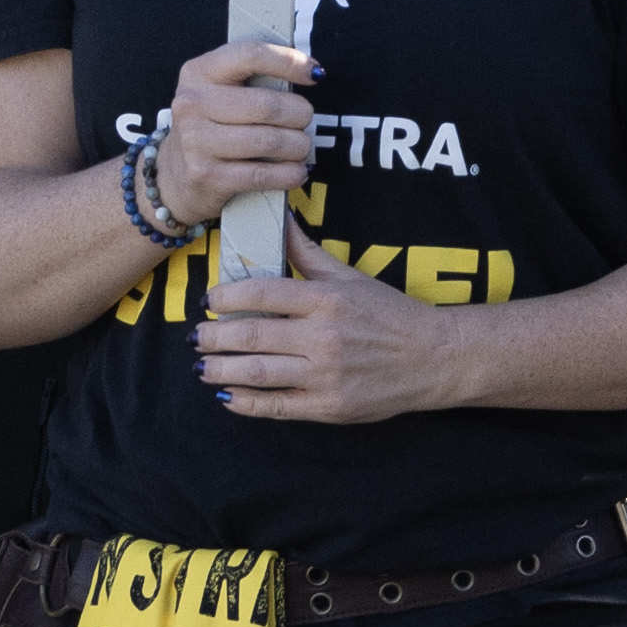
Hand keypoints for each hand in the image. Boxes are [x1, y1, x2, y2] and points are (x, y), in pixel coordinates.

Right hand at [152, 41, 318, 230]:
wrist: (176, 174)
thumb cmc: (211, 124)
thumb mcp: (220, 90)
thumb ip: (256, 77)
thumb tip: (311, 71)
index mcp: (199, 72)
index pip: (250, 55)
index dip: (288, 61)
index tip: (314, 72)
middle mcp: (192, 104)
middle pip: (266, 105)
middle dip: (300, 113)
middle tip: (305, 119)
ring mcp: (196, 142)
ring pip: (269, 141)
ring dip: (298, 145)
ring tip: (301, 146)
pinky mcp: (207, 176)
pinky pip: (262, 174)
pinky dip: (289, 173)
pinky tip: (296, 170)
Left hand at [196, 248, 449, 423]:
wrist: (432, 358)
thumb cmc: (389, 313)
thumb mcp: (349, 276)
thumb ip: (308, 253)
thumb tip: (279, 220)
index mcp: (326, 300)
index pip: (262, 293)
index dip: (227, 297)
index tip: (209, 301)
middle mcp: (323, 337)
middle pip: (252, 335)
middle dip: (215, 337)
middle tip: (194, 336)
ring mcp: (325, 375)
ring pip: (258, 372)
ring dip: (221, 370)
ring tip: (202, 365)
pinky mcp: (328, 407)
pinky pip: (277, 406)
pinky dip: (246, 403)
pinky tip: (227, 397)